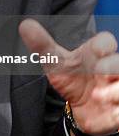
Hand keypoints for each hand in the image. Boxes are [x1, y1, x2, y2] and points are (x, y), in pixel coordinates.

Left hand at [19, 19, 118, 135]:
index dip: (103, 46)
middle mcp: (110, 71)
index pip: (106, 42)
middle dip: (113, 65)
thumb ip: (41, 45)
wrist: (80, 109)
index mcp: (95, 55)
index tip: (95, 51)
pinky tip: (110, 111)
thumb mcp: (55, 63)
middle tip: (99, 70)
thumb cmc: (72, 78)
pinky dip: (118, 110)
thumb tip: (25, 24)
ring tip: (98, 96)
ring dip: (115, 91)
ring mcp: (117, 89)